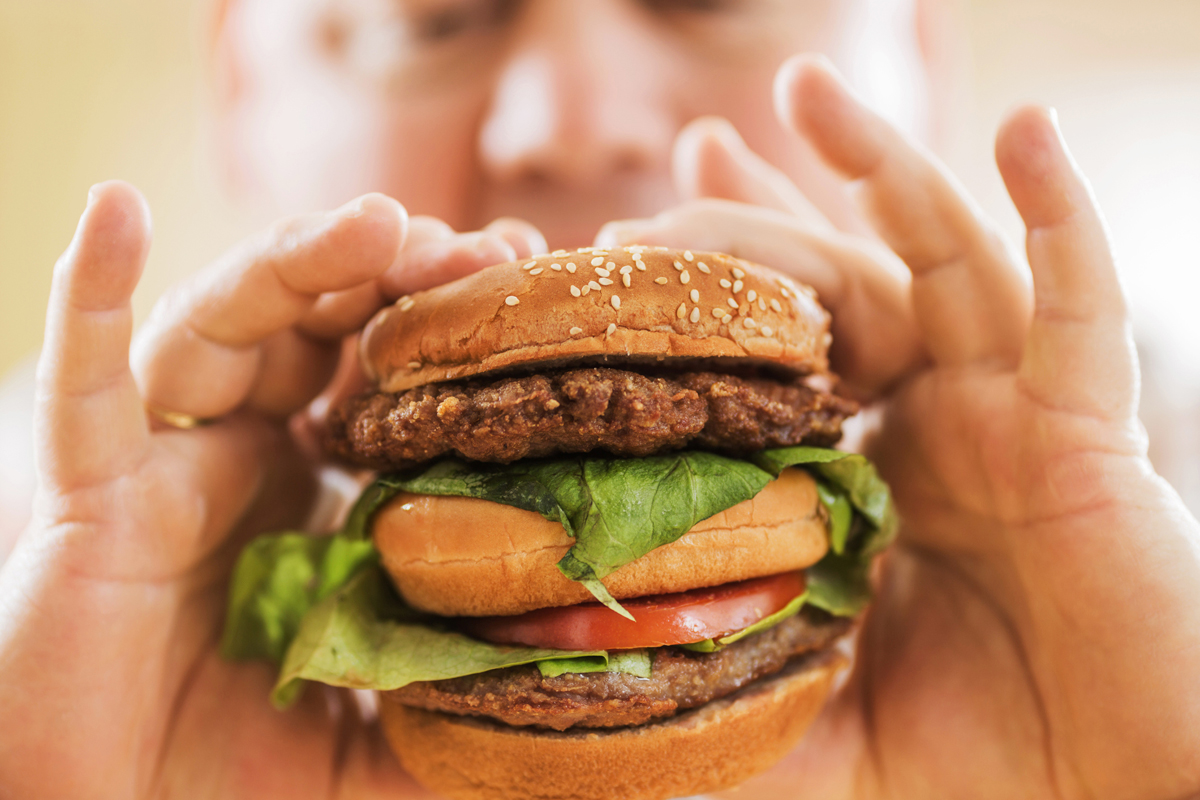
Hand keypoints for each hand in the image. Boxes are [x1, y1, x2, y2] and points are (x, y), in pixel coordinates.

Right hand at [0, 185, 542, 798]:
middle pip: (314, 332)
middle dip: (391, 279)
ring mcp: (166, 468)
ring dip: (292, 263)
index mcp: (310, 501)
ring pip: (222, 330)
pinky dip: (94, 295)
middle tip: (476, 252)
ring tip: (379, 222)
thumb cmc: (224, 785)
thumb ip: (456, 711)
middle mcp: (242, 463)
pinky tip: (114, 209)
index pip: (383, 384)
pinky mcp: (87, 494)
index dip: (443, 335)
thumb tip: (573, 708)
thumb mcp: (373, 746)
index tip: (522, 293)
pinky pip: (83, 384)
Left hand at [604, 57, 1199, 798]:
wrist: (1115, 796)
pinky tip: (1020, 128)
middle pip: (852, 283)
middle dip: (778, 209)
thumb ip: (726, 695)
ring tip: (808, 85)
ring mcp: (1012, 414)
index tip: (638, 239)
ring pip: (946, 259)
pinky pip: (1080, 302)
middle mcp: (936, 426)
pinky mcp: (1093, 426)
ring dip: (886, 164)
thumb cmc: (981, 758)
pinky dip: (1060, 212)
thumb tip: (595, 705)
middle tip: (696, 146)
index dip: (725, 294)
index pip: (787, 355)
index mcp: (871, 477)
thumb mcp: (819, 721)